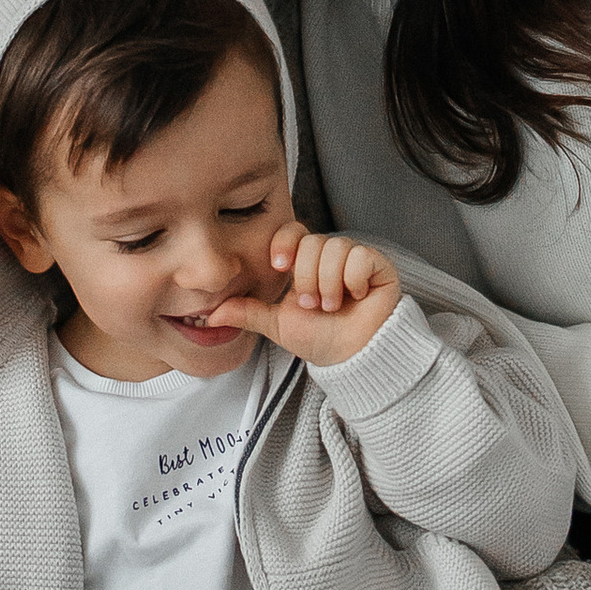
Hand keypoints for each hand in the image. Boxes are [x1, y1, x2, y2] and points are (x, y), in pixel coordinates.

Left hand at [221, 226, 402, 367]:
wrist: (350, 358)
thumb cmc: (319, 339)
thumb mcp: (276, 323)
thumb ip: (247, 312)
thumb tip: (210, 314)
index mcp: (306, 262)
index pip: (293, 231)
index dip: (285, 243)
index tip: (278, 265)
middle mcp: (330, 256)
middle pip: (312, 242)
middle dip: (307, 278)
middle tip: (312, 304)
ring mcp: (356, 259)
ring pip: (335, 248)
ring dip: (328, 284)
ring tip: (331, 307)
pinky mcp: (379, 266)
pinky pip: (361, 257)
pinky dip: (353, 281)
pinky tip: (355, 297)